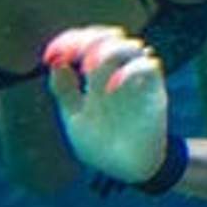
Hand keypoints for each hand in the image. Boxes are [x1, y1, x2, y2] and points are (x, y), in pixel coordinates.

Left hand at [43, 26, 168, 183]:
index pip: (87, 44)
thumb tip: (55, 63)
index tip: (52, 53)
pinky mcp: (154, 91)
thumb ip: (65, 92)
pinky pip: (149, 67)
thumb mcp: (74, 119)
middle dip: (92, 39)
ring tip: (91, 66)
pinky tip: (111, 86)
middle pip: (111, 37)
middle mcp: (117, 73)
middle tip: (77, 55)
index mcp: (95, 77)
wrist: (127, 169)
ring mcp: (136, 80)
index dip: (71, 41)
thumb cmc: (100, 144)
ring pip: (131, 46)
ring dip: (110, 49)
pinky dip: (130, 70)